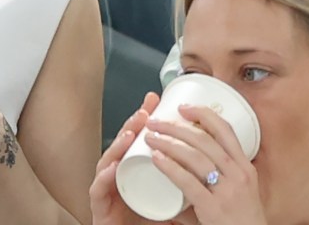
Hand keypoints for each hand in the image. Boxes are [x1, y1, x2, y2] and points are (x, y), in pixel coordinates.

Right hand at [90, 92, 184, 224]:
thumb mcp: (171, 203)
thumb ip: (184, 187)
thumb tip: (210, 168)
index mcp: (134, 173)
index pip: (138, 141)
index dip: (146, 121)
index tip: (158, 102)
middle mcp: (118, 176)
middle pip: (121, 146)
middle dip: (133, 125)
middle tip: (146, 111)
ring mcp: (106, 190)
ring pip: (108, 162)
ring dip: (118, 145)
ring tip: (131, 134)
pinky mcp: (99, 207)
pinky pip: (99, 189)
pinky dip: (105, 177)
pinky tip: (113, 167)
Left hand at [144, 104, 266, 224]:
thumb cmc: (241, 220)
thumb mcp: (239, 190)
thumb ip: (216, 174)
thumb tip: (189, 159)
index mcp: (245, 168)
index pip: (226, 131)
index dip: (203, 114)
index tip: (183, 107)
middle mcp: (239, 175)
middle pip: (204, 139)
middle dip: (176, 126)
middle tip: (156, 122)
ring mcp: (228, 191)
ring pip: (194, 156)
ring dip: (168, 142)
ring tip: (150, 137)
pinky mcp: (214, 208)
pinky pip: (188, 181)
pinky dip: (169, 167)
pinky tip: (156, 158)